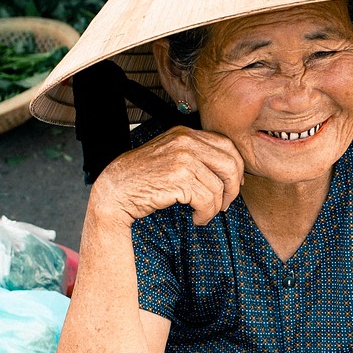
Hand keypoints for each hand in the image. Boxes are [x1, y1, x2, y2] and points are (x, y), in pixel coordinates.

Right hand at [89, 126, 244, 226]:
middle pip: (230, 164)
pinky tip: (196, 218)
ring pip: (218, 187)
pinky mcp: (179, 179)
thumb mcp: (170, 156)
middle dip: (232, 189)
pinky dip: (205, 214)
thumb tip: (228, 170)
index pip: (226, 146)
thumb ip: (195, 155)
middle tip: (224, 204)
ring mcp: (183, 159)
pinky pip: (207, 201)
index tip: (233, 185)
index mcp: (185, 134)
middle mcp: (186, 142)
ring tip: (203, 215)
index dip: (236, 167)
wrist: (116, 189)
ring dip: (214, 207)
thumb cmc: (143, 178)